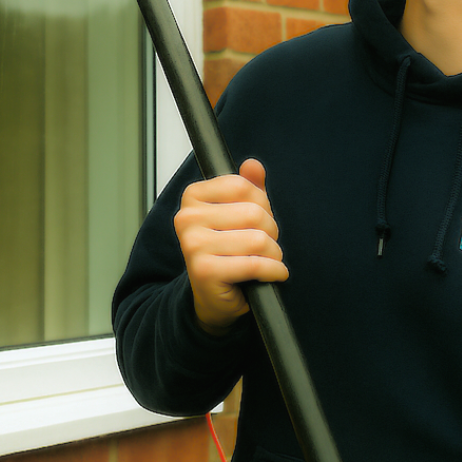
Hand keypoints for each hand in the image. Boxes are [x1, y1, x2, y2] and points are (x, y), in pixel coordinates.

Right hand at [174, 158, 287, 334]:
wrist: (213, 297)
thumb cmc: (228, 252)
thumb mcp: (239, 214)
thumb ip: (248, 187)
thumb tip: (253, 165)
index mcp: (193, 197)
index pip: (242, 185)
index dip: (262, 203)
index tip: (258, 219)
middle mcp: (187, 218)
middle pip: (253, 212)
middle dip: (270, 231)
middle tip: (264, 245)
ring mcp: (193, 245)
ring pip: (258, 239)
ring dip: (274, 254)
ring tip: (267, 260)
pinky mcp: (205, 271)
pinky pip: (255, 264)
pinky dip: (274, 271)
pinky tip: (274, 274)